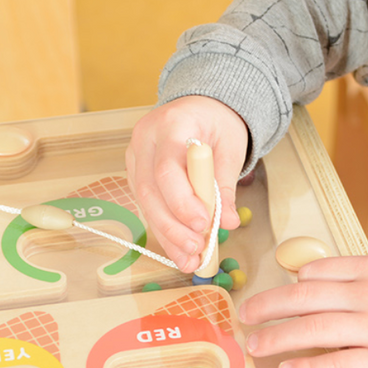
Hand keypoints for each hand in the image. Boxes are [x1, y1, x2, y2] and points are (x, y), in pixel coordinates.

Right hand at [126, 96, 248, 272]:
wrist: (199, 107)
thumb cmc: (216, 123)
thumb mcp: (231, 148)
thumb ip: (225, 185)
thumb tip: (227, 222)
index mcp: (171, 124)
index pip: (167, 168)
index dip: (182, 201)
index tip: (203, 224)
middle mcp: (145, 140)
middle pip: (151, 190)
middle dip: (173, 226)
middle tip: (196, 250)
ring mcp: (136, 157)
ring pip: (145, 203)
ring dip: (168, 235)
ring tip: (190, 259)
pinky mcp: (137, 174)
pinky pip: (148, 206)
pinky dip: (165, 230)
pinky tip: (180, 251)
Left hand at [238, 256, 367, 367]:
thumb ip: (365, 275)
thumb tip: (315, 278)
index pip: (321, 270)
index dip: (292, 283)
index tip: (276, 293)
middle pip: (305, 298)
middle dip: (269, 307)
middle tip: (245, 315)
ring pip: (313, 330)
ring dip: (277, 338)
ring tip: (255, 346)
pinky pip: (337, 366)